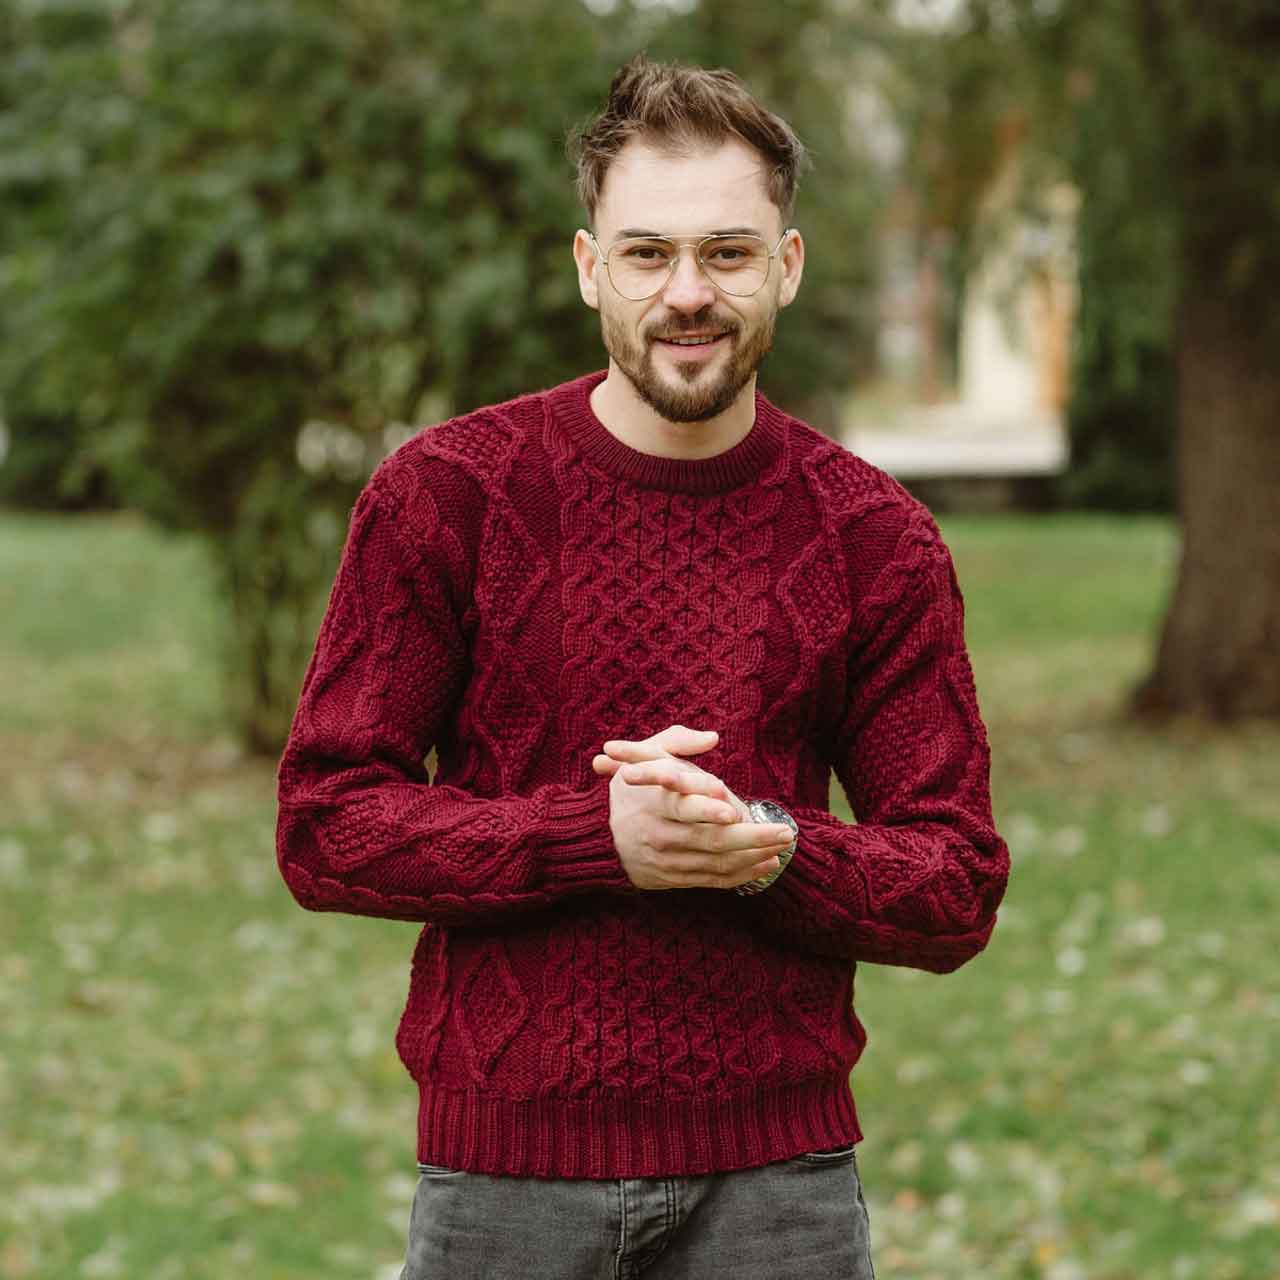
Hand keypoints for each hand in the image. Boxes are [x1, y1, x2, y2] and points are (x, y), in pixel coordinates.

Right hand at [593, 725, 794, 890]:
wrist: (598, 839)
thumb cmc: (630, 790)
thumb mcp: (645, 757)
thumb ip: (677, 742)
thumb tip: (712, 737)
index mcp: (654, 803)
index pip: (684, 807)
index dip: (709, 809)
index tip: (736, 809)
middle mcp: (660, 834)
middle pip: (711, 839)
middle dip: (752, 837)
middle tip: (784, 832)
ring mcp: (666, 860)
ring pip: (717, 862)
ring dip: (753, 856)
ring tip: (781, 847)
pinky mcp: (672, 879)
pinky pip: (712, 880)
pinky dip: (741, 875)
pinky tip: (764, 864)